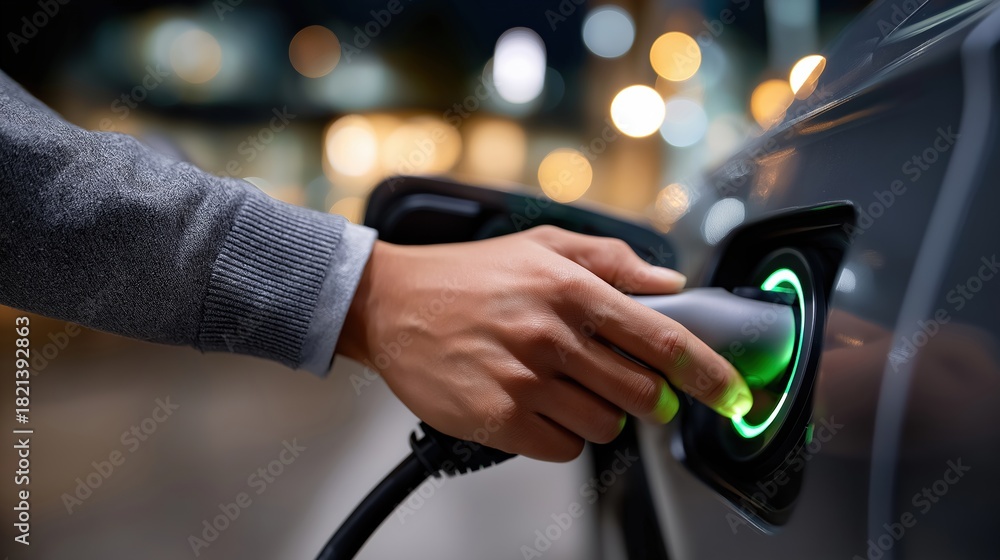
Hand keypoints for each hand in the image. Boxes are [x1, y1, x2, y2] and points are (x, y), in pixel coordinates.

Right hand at [336, 226, 752, 460]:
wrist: (389, 304)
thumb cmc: (466, 276)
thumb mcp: (541, 246)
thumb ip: (612, 260)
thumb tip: (669, 282)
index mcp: (571, 289)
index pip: (663, 339)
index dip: (709, 373)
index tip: (733, 393)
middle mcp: (552, 336)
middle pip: (643, 394)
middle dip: (653, 400)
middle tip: (637, 391)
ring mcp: (524, 381)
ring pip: (604, 426)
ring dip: (600, 415)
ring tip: (565, 388)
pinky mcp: (497, 419)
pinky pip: (561, 448)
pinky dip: (560, 435)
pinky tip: (536, 405)